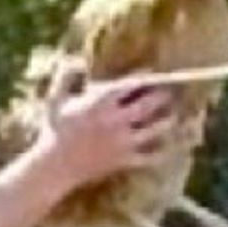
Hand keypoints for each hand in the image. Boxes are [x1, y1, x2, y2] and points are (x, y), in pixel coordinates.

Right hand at [39, 58, 175, 188]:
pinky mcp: (124, 160)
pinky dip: (161, 151)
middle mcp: (115, 120)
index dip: (144, 78)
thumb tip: (77, 59)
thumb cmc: (54, 130)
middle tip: (170, 91)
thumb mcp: (55, 100)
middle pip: (148, 105)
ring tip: (173, 114)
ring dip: (166, 120)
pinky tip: (169, 145)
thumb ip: (65, 77)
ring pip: (154, 129)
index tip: (154, 74)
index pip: (130, 85)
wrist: (54, 166)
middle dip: (161, 96)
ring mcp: (122, 141)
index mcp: (100, 103)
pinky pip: (150, 156)